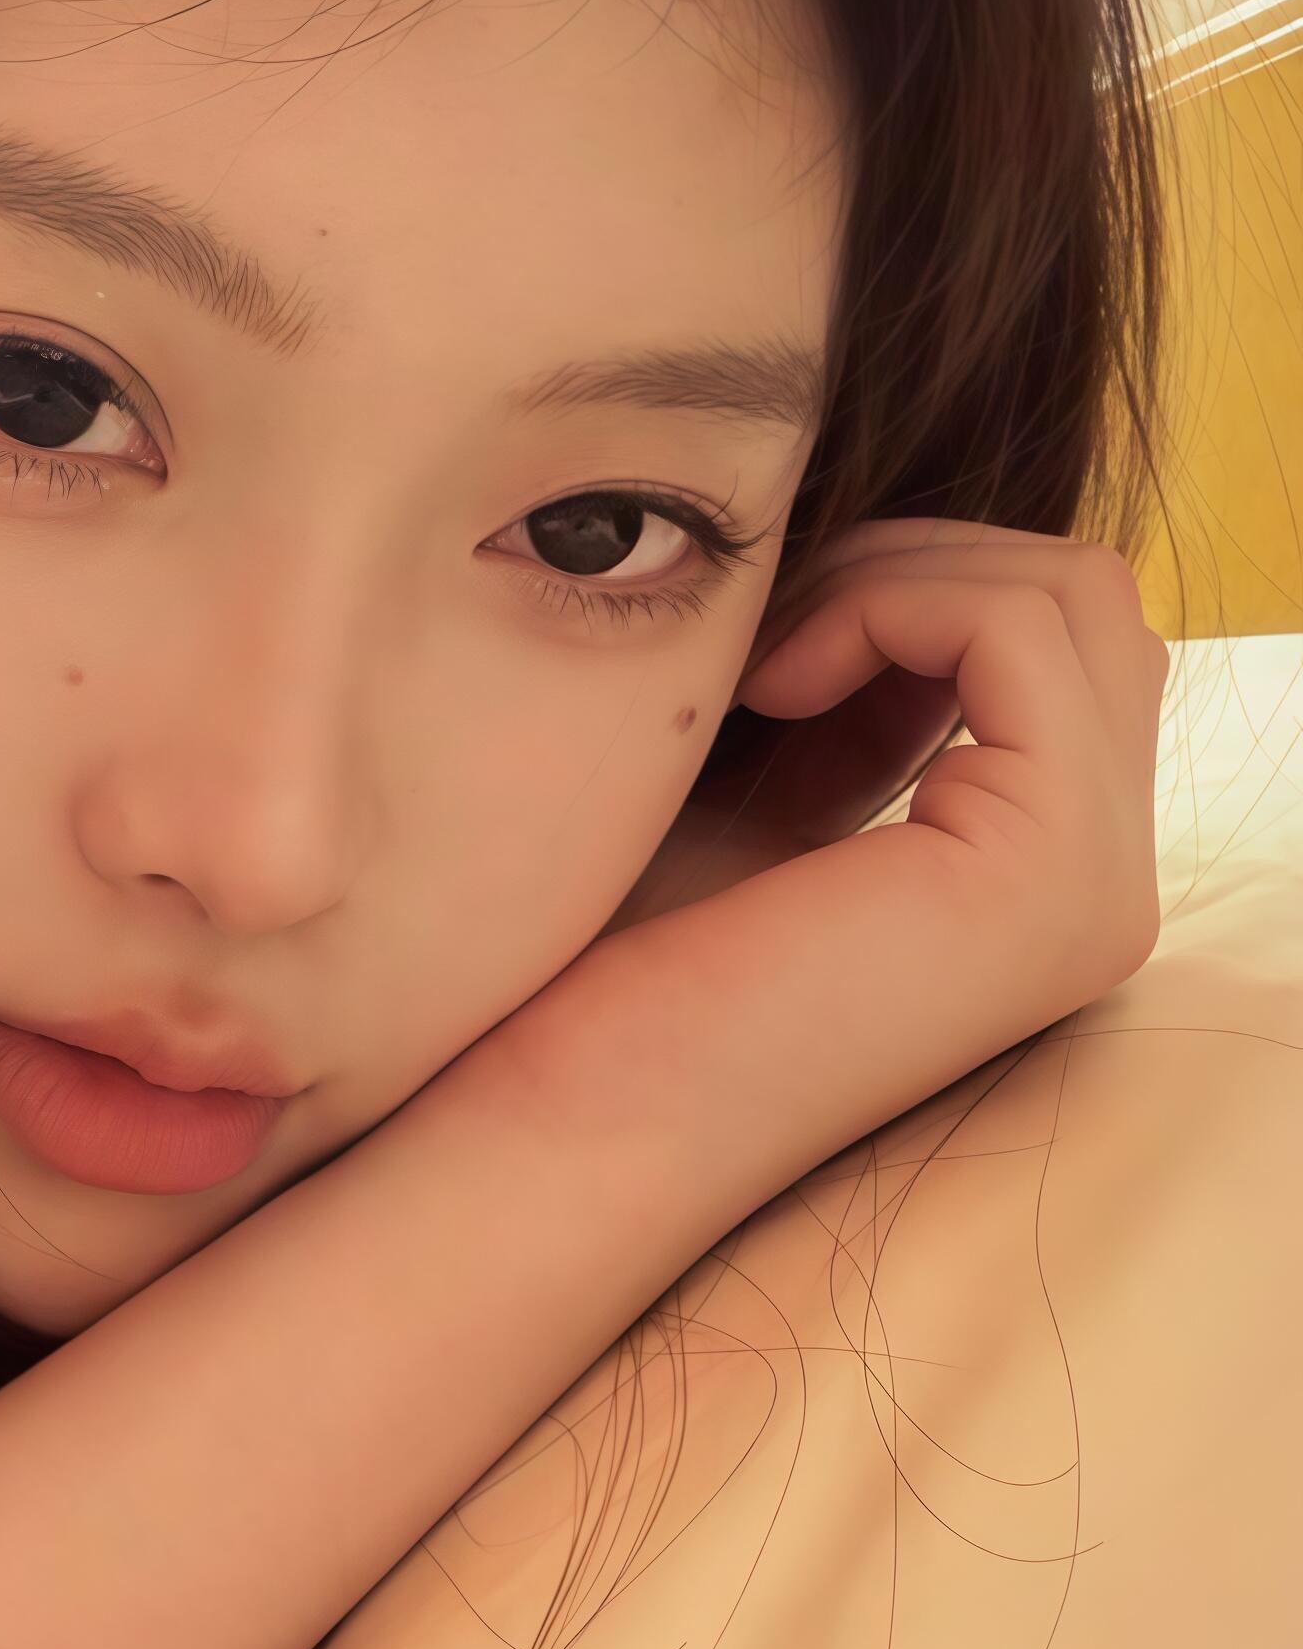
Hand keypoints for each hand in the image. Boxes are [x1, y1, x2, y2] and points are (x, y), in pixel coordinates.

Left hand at [448, 519, 1171, 1202]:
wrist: (556, 1107)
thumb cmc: (609, 958)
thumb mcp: (757, 785)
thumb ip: (845, 692)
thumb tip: (867, 541)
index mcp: (1031, 872)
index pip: (1042, 636)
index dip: (899, 582)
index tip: (754, 633)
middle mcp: (1092, 889)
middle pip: (1078, 601)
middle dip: (910, 561)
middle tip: (762, 627)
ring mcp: (1090, 890)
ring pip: (1067, 593)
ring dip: (891, 575)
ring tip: (760, 658)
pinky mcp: (1050, 875)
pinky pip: (1022, 627)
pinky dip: (888, 604)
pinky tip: (771, 680)